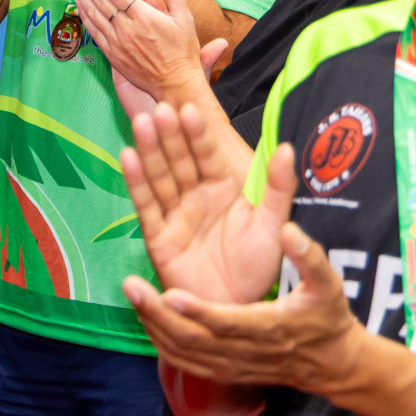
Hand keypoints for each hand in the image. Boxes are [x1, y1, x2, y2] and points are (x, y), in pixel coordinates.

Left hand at [71, 0, 225, 114]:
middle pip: (101, 1)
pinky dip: (85, 17)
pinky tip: (79, 5)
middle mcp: (128, 29)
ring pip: (95, 15)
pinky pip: (95, 32)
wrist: (175, 84)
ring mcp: (118, 43)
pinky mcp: (113, 55)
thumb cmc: (183, 52)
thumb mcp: (185, 19)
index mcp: (145, 17)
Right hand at [120, 101, 294, 305]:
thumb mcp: (274, 224)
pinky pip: (145, 204)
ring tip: (141, 125)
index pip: (207, 154)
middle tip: (160, 110)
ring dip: (149, 151)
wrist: (236, 307)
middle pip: (179, 160)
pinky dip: (136, 181)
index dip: (197, 134)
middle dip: (169, 135)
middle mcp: (195, 195)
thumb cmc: (257, 267)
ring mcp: (174, 213)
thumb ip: (279, 187)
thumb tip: (287, 148)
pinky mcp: (157, 235)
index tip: (189, 109)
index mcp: (222, 188)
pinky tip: (128, 157)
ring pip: (160, 176)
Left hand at [124, 223, 368, 396]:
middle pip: (194, 339)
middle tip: (130, 286)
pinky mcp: (223, 372)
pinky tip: (144, 318)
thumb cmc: (327, 316)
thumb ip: (309, 257)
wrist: (332, 364)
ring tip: (131, 295)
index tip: (170, 293)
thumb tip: (288, 230)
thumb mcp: (328, 284)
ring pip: (184, 353)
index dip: (198, 311)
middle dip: (158, 314)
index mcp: (270, 328)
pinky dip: (161, 342)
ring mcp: (232, 366)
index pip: (228, 323)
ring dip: (153, 326)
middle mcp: (245, 352)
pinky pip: (185, 362)